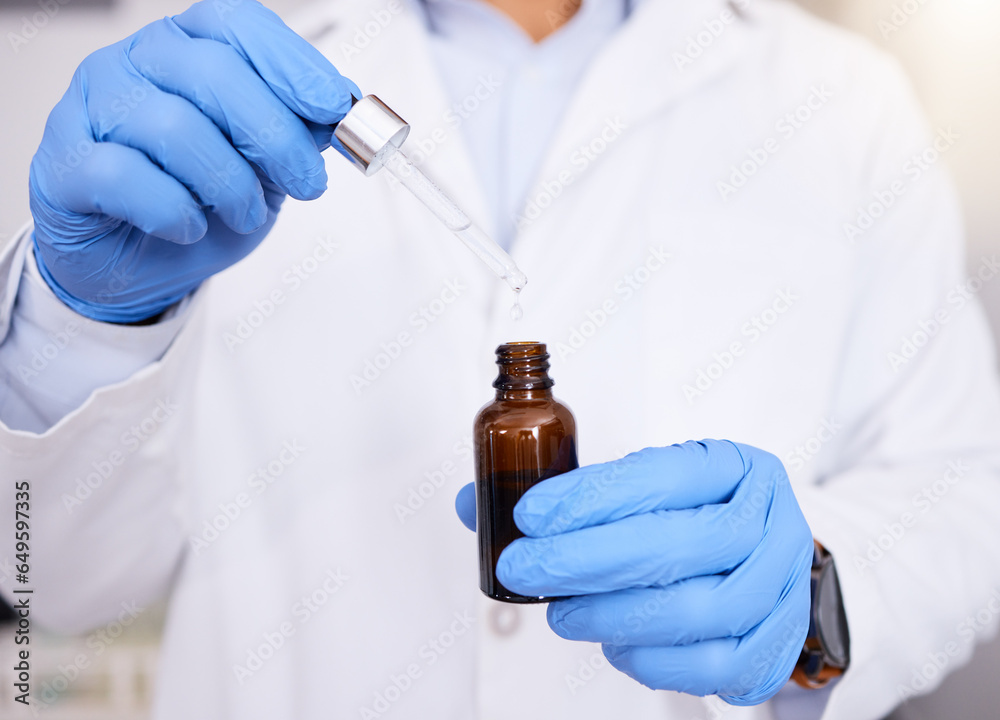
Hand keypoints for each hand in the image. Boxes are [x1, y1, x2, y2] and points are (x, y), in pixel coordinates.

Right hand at [29, 0, 359, 322]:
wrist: (138, 260)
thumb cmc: (200, 200)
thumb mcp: (265, 166)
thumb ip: (298, 133)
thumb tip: (341, 114)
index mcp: (187, 47)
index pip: (239, 26)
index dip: (292, 64)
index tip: (335, 106)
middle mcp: (135, 63)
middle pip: (214, 74)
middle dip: (275, 136)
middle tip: (308, 182)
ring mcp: (91, 107)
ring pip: (173, 126)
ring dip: (229, 183)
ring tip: (245, 215)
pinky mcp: (64, 163)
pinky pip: (124, 175)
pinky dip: (174, 210)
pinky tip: (189, 227)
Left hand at [455, 440, 812, 704]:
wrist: (759, 557)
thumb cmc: (685, 518)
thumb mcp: (639, 487)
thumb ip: (565, 496)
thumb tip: (472, 504)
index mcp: (731, 466)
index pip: (658, 476)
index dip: (588, 498)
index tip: (528, 516)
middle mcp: (768, 519)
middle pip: (675, 546)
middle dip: (585, 562)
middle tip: (525, 571)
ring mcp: (783, 583)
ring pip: (697, 610)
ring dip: (614, 617)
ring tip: (563, 616)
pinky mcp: (778, 642)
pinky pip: (715, 667)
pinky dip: (653, 663)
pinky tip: (614, 647)